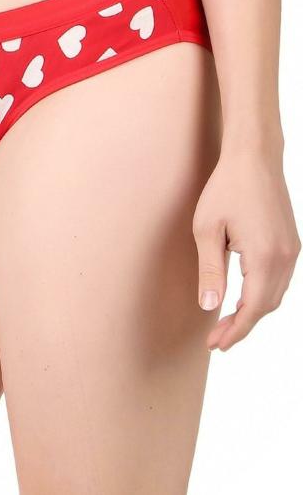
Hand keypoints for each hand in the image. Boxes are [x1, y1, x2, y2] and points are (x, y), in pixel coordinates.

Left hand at [192, 143, 300, 351]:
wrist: (254, 155)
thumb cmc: (226, 187)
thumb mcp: (208, 229)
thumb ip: (210, 271)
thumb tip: (210, 307)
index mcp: (265, 256)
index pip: (252, 309)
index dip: (234, 331)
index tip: (215, 345)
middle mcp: (286, 257)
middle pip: (267, 306)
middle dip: (242, 325)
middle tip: (216, 338)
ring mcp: (292, 249)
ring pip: (276, 294)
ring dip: (253, 310)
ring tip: (226, 320)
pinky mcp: (292, 241)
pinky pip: (280, 278)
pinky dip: (262, 292)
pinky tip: (243, 294)